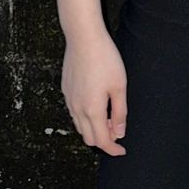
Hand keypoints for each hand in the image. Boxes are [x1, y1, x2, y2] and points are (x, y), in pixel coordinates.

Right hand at [61, 29, 128, 156]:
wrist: (83, 38)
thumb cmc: (105, 59)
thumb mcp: (119, 86)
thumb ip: (120, 112)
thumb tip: (119, 133)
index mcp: (92, 110)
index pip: (101, 141)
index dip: (113, 149)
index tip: (122, 151)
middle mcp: (77, 109)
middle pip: (89, 138)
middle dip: (104, 140)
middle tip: (118, 130)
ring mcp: (69, 99)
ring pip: (80, 126)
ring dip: (94, 128)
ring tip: (109, 116)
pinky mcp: (65, 90)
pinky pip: (74, 113)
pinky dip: (85, 117)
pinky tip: (96, 104)